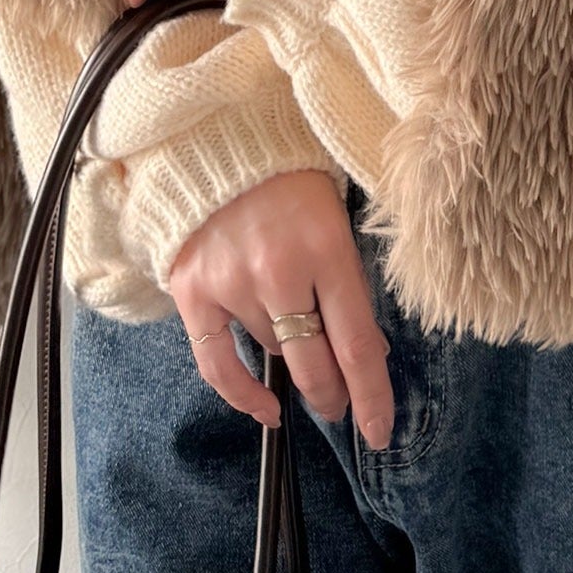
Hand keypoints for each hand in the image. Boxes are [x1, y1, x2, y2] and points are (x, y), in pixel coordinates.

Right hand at [168, 169, 395, 448]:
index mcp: (327, 249)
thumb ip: (350, 286)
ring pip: (274, 352)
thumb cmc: (294, 182)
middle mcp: (280, 271)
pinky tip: (267, 408)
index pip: (356, 344)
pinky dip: (243, 394)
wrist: (222, 141)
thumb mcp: (338, 223)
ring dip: (290, 352)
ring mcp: (233, 282)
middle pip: (315, 363)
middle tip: (340, 405)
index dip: (371, 396)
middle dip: (333, 394)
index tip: (380, 431)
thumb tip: (367, 356)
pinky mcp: (193, 290)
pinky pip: (218, 363)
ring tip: (292, 322)